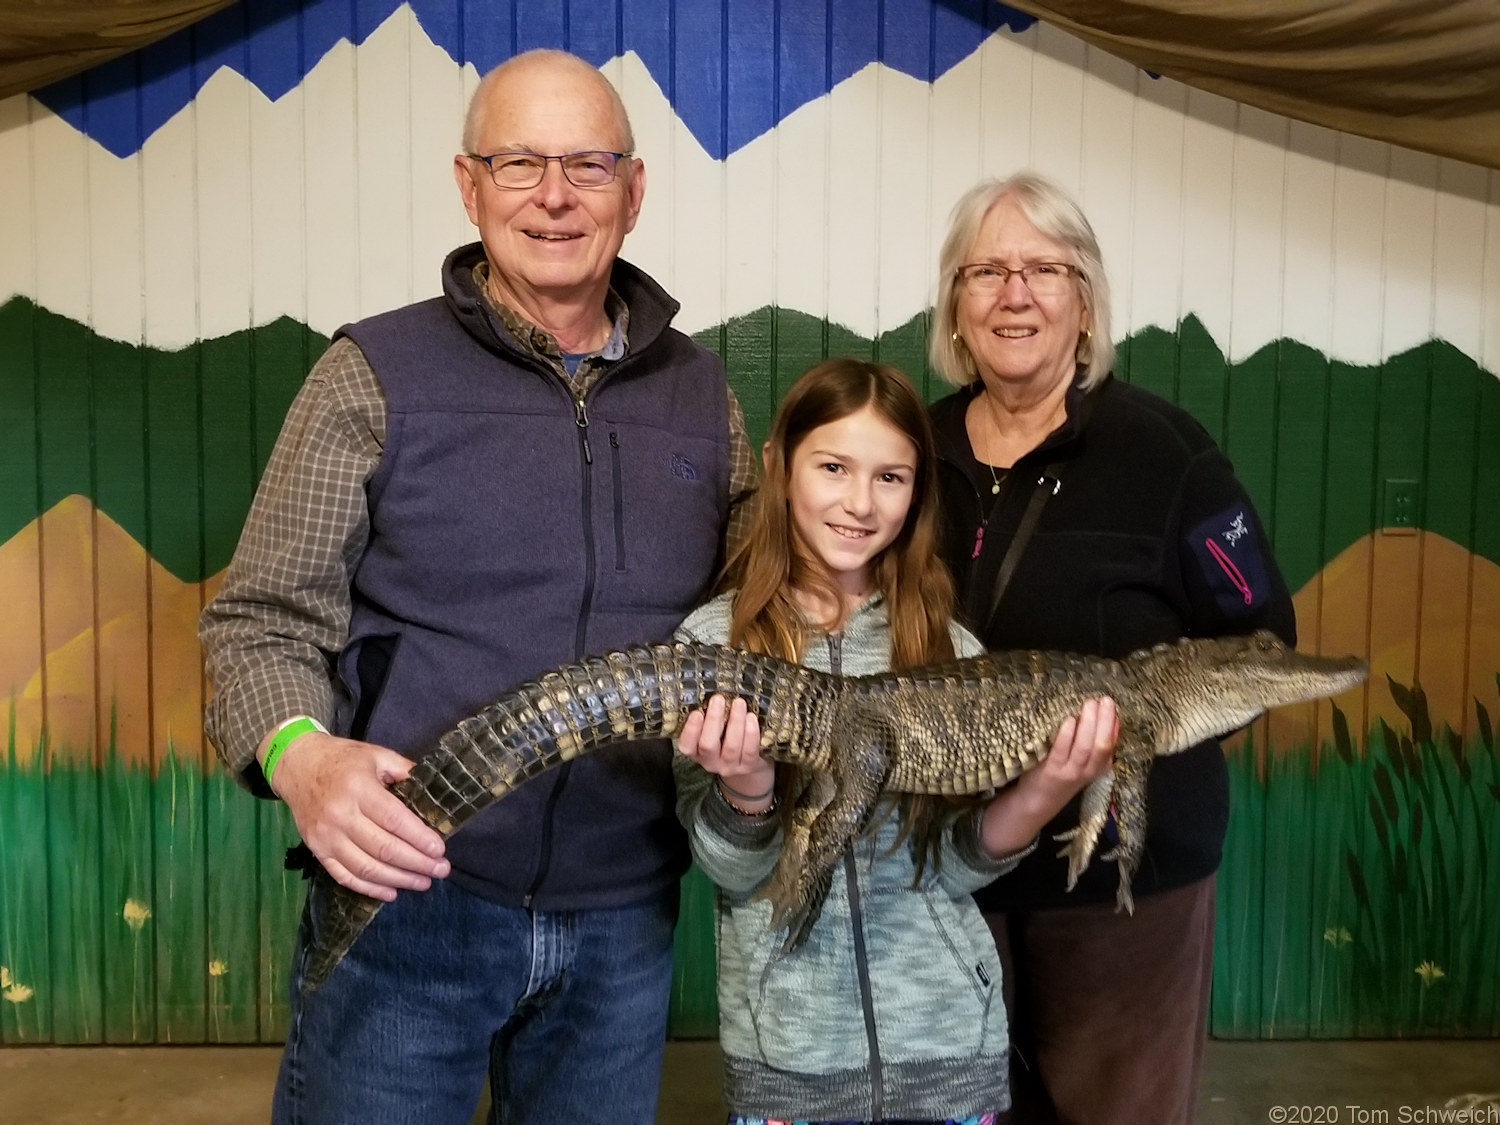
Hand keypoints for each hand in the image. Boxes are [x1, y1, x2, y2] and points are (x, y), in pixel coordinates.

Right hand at [267, 730, 450, 899]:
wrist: (297, 765)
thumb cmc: (342, 759)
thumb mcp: (377, 755)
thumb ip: (406, 772)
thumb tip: (435, 792)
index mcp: (359, 789)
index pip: (394, 820)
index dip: (419, 838)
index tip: (440, 850)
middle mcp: (340, 815)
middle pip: (383, 848)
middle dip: (416, 863)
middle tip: (440, 870)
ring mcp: (325, 837)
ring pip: (366, 867)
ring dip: (398, 879)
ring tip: (422, 882)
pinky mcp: (316, 850)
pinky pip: (344, 876)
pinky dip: (368, 888)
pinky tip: (390, 892)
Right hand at [676, 694, 772, 805]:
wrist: (750, 765)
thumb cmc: (726, 740)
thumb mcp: (713, 733)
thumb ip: (708, 718)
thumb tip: (711, 691)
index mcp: (696, 752)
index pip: (686, 746)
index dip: (690, 730)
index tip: (697, 712)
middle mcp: (710, 762)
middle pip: (707, 745)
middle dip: (713, 720)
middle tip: (718, 699)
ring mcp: (730, 766)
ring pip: (731, 746)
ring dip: (735, 722)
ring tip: (739, 703)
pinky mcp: (749, 766)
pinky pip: (749, 750)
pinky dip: (751, 733)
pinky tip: (751, 717)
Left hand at [980, 696, 1117, 857]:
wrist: (1037, 801)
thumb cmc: (1060, 775)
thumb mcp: (1084, 763)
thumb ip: (1093, 744)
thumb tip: (1107, 716)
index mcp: (1097, 767)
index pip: (1111, 745)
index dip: (1114, 726)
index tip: (1112, 706)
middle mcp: (1087, 771)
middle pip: (1101, 745)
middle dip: (1105, 721)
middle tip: (1105, 700)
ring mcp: (1069, 771)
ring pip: (1084, 747)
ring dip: (1089, 724)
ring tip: (1090, 704)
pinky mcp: (1051, 770)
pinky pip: (1061, 751)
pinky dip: (1067, 735)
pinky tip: (1069, 720)